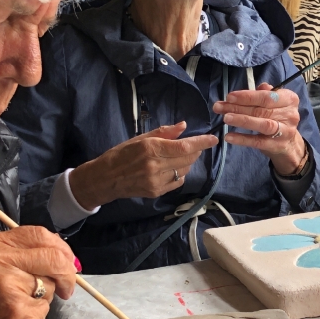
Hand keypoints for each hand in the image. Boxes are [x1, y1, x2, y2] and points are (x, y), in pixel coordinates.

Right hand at [0, 227, 77, 318]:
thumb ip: (17, 253)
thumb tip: (60, 253)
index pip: (39, 234)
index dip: (60, 247)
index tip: (67, 259)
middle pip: (53, 257)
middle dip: (67, 273)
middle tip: (66, 287)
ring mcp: (8, 284)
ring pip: (49, 283)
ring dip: (44, 296)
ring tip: (19, 304)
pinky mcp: (17, 309)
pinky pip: (43, 307)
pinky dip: (36, 314)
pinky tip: (15, 318)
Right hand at [69, 122, 216, 209]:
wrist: (105, 178)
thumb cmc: (121, 154)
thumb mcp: (140, 138)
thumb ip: (163, 133)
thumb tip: (183, 126)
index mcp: (151, 149)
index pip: (184, 146)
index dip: (201, 143)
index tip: (213, 139)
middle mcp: (156, 166)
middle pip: (188, 159)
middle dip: (195, 151)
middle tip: (193, 145)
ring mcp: (157, 181)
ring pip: (185, 171)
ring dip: (187, 162)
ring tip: (177, 156)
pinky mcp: (157, 192)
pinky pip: (178, 182)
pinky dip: (180, 174)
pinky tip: (171, 169)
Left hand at [213, 84, 305, 174]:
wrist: (289, 144)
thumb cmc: (278, 118)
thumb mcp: (275, 103)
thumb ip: (263, 94)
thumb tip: (251, 88)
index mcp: (289, 99)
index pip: (266, 96)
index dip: (247, 96)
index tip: (229, 97)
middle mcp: (290, 114)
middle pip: (261, 109)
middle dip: (238, 107)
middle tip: (220, 107)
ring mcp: (285, 131)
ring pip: (262, 124)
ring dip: (242, 120)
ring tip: (226, 118)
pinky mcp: (277, 145)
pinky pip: (258, 142)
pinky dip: (242, 139)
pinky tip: (229, 137)